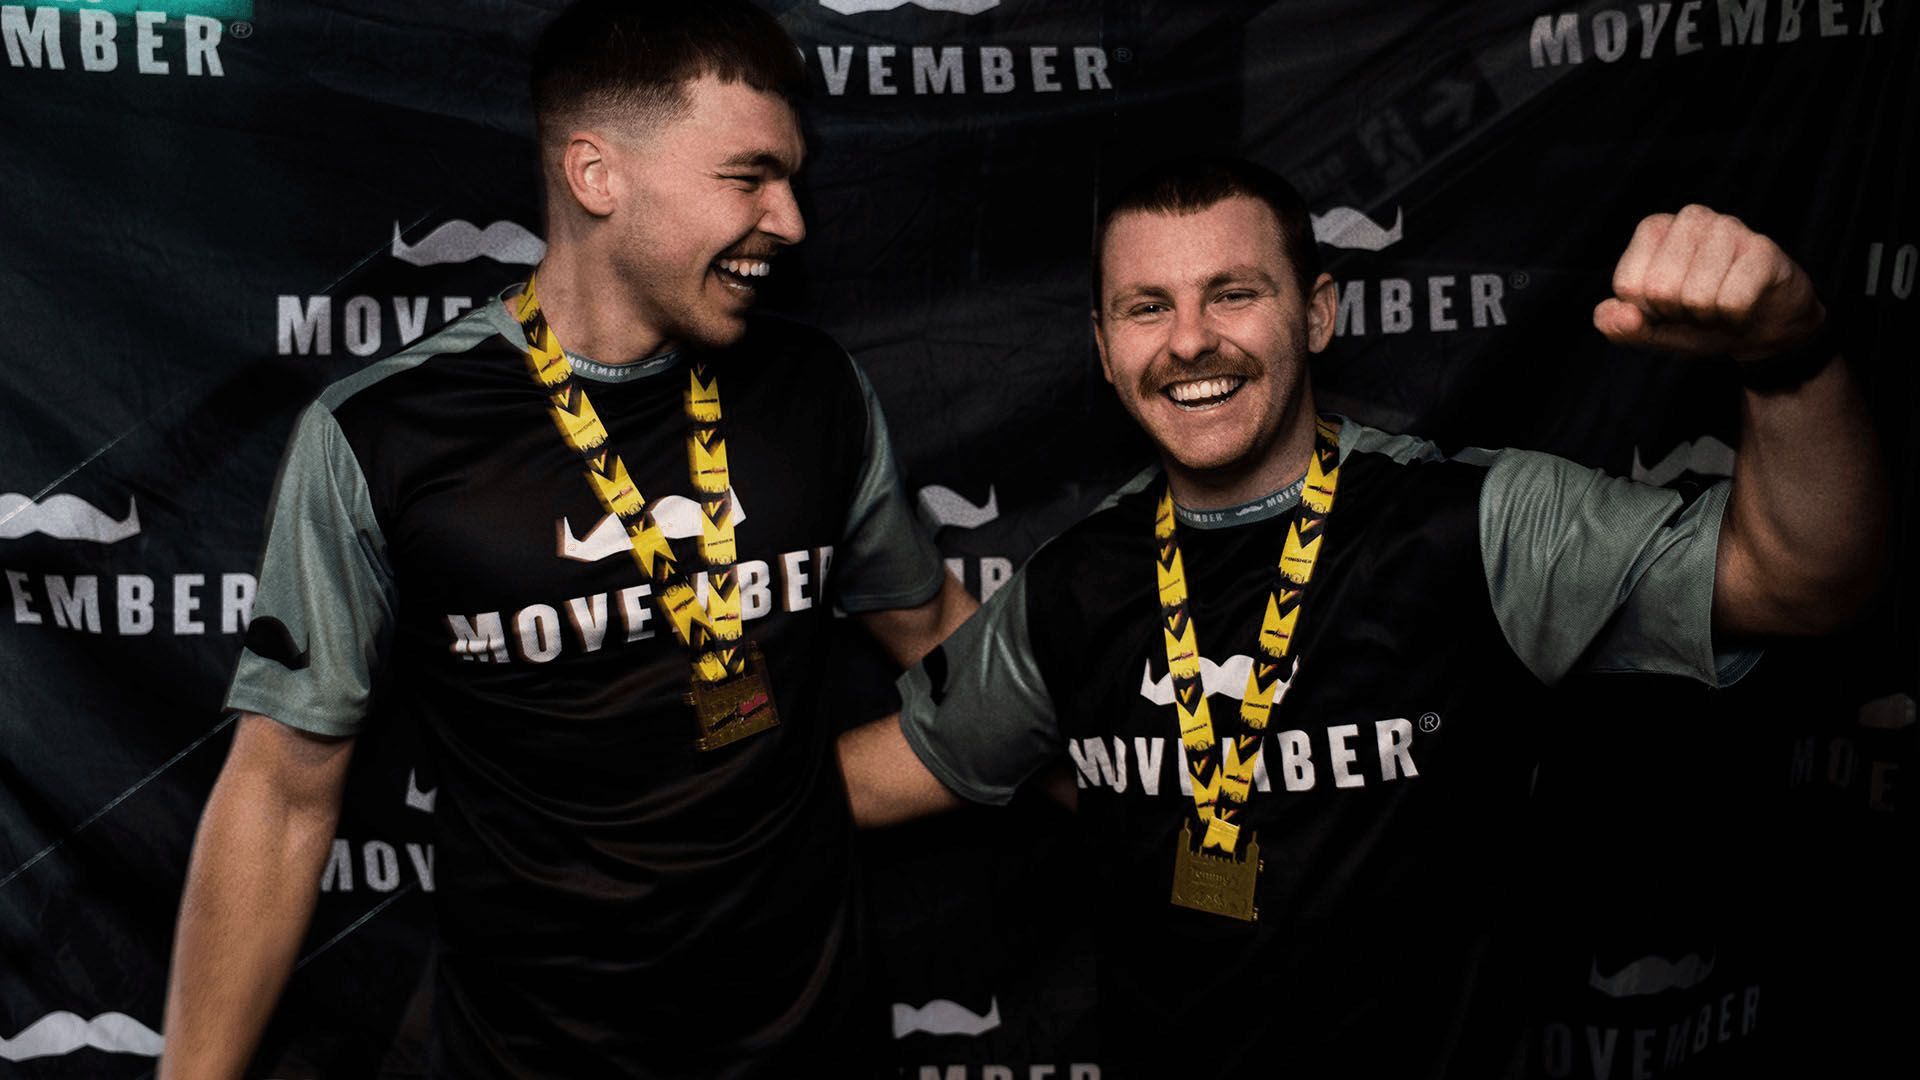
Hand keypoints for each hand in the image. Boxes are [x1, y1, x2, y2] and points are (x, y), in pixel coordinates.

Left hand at [1594, 204, 1824, 361]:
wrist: (1762, 328)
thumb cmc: (1701, 321)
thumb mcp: (1653, 331)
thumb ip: (1621, 327)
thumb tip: (1609, 312)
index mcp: (1654, 229)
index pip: (1628, 285)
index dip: (1648, 310)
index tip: (1668, 307)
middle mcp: (1690, 218)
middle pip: (1660, 289)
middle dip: (1679, 313)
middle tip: (1699, 307)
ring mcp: (1729, 227)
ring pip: (1697, 297)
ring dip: (1710, 316)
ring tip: (1721, 304)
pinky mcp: (1763, 249)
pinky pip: (1732, 302)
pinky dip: (1736, 317)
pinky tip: (1745, 305)